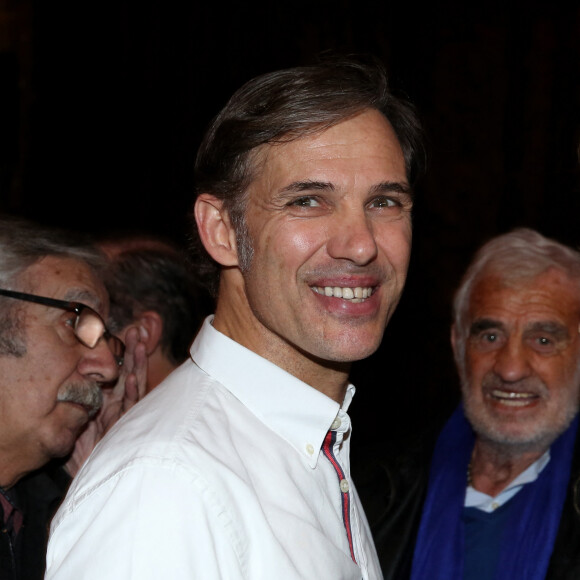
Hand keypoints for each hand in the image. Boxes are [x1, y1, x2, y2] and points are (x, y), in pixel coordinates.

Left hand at [65, 326, 147, 476]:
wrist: (90, 478)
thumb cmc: (84, 454)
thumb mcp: (77, 423)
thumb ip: (80, 405)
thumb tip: (75, 378)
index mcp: (110, 400)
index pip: (119, 372)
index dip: (123, 354)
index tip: (124, 333)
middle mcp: (120, 404)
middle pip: (130, 372)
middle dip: (133, 351)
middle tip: (135, 330)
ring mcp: (125, 414)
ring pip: (134, 384)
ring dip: (136, 363)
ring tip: (138, 343)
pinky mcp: (126, 426)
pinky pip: (130, 406)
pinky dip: (130, 391)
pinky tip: (129, 377)